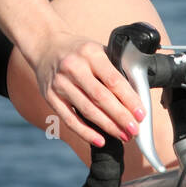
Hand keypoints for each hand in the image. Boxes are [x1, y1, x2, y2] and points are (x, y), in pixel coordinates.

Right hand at [33, 28, 145, 148]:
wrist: (44, 46)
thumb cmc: (77, 50)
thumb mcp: (97, 49)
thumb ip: (114, 68)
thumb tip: (136, 95)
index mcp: (90, 54)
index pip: (113, 80)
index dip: (129, 99)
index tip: (141, 113)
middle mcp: (74, 68)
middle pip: (101, 98)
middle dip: (121, 117)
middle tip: (134, 130)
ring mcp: (60, 83)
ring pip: (87, 110)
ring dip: (107, 126)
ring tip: (123, 135)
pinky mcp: (50, 97)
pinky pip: (69, 119)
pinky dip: (85, 132)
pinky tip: (100, 140)